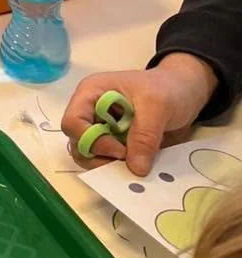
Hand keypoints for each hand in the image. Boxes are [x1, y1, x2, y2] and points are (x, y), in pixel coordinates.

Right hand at [60, 54, 217, 174]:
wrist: (186, 94)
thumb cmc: (168, 88)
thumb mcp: (158, 104)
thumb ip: (145, 135)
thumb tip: (135, 169)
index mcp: (91, 94)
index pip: (73, 122)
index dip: (91, 140)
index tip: (121, 150)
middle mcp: (91, 113)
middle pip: (78, 143)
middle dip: (99, 157)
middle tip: (127, 160)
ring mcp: (102, 130)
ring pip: (89, 157)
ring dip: (109, 165)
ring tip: (134, 163)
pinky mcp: (115, 145)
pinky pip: (108, 162)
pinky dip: (121, 169)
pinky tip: (139, 165)